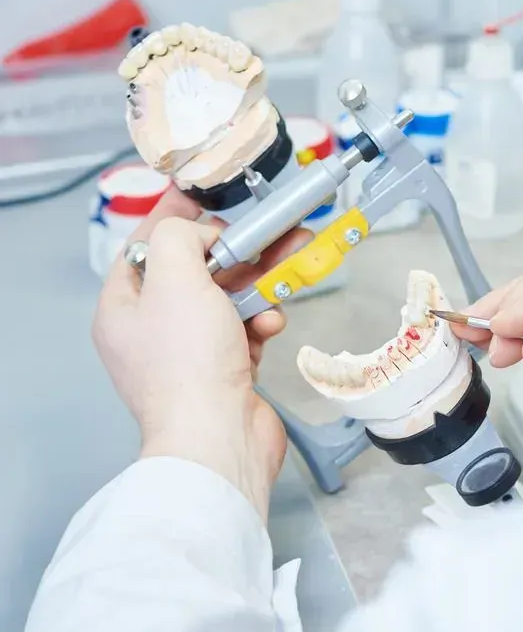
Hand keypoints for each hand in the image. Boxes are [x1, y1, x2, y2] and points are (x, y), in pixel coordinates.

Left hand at [92, 188, 310, 519]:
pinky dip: (263, 321)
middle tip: (268, 229)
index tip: (200, 193)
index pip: (144, 246)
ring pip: (228, 300)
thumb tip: (200, 234)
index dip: (173, 217)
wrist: (219, 437)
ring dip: (259, 285)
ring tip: (288, 269)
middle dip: (237, 250)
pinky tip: (272, 322)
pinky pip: (246, 330)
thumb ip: (179, 238)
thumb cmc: (188, 364)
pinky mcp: (225, 371)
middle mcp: (153, 329)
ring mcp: (190, 353)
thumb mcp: (174, 278)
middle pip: (197, 271)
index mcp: (124, 307)